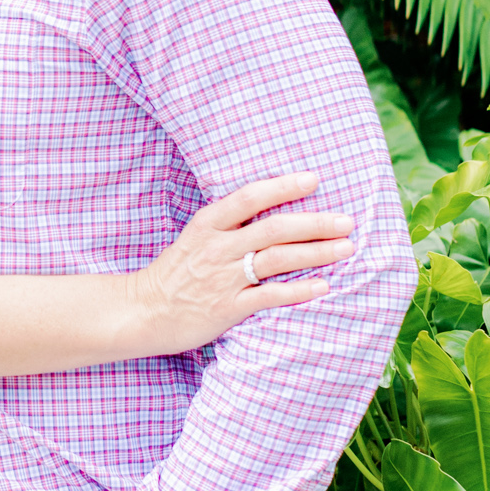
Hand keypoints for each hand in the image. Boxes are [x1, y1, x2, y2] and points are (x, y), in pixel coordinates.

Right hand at [129, 174, 352, 356]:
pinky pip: (269, 297)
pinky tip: (322, 286)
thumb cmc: (176, 272)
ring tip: (345, 248)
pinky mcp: (227, 308)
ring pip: (277, 259)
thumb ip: (231, 224)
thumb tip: (275, 208)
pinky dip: (298, 290)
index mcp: (208, 224)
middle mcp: (217, 247)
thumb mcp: (197, 237)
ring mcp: (222, 278)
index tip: (315, 179)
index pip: (250, 197)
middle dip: (314, 223)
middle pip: (273, 228)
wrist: (143, 311)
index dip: (284, 186)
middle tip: (346, 221)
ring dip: (315, 252)